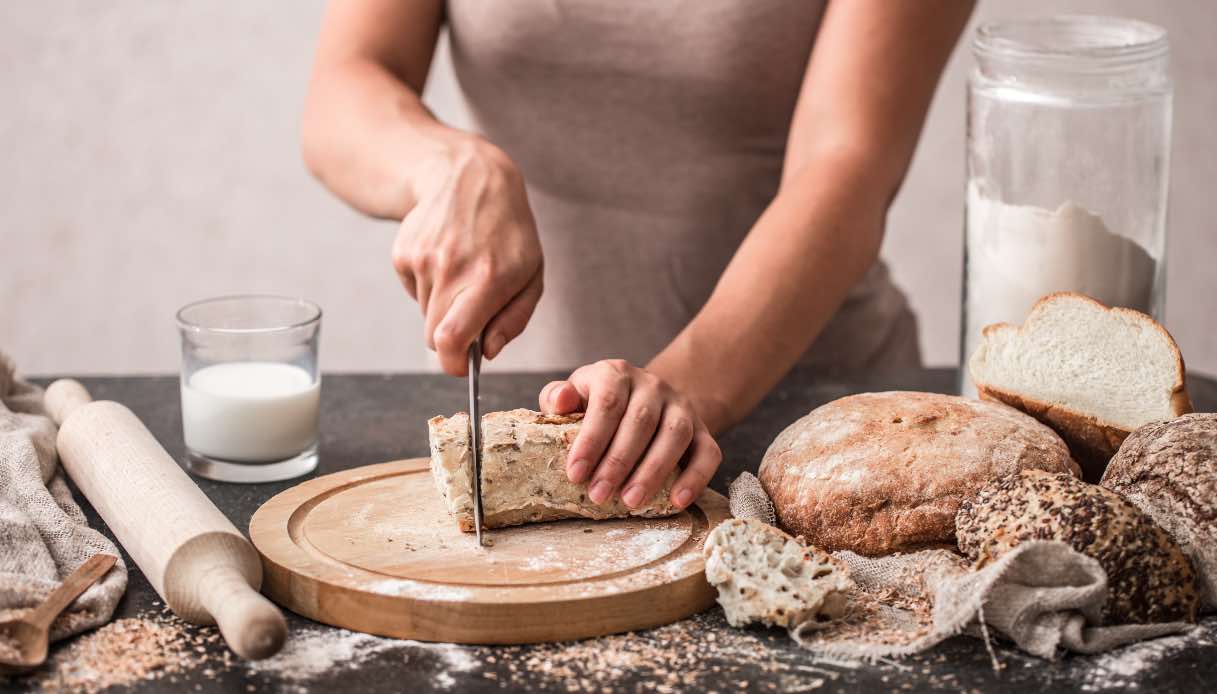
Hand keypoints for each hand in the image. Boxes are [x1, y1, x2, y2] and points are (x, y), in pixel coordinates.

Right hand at [391, 137, 542, 374]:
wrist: (470, 176)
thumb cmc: (509, 232)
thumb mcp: (532, 274)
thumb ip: (514, 319)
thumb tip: (486, 352)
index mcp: (488, 279)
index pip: (452, 338)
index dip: (452, 363)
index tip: (459, 366)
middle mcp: (451, 269)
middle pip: (434, 336)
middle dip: (450, 339)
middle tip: (469, 317)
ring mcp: (423, 259)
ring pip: (426, 313)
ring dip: (443, 305)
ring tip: (463, 271)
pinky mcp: (404, 253)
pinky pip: (413, 291)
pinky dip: (428, 285)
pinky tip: (445, 257)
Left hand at [539, 360, 722, 510]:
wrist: (644, 401)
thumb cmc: (598, 405)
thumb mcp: (575, 396)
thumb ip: (559, 398)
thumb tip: (560, 400)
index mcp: (616, 374)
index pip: (607, 403)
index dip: (591, 440)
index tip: (575, 474)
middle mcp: (653, 385)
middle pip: (640, 421)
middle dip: (618, 462)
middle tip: (599, 495)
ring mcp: (681, 406)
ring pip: (674, 435)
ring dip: (653, 471)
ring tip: (631, 501)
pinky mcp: (703, 430)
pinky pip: (708, 452)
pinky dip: (695, 478)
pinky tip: (677, 501)